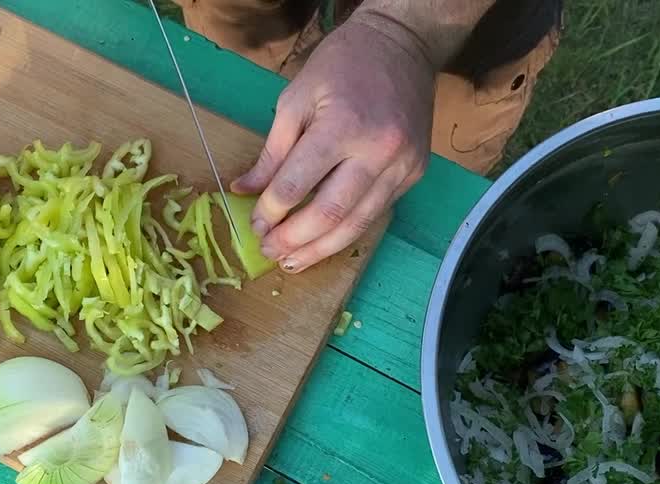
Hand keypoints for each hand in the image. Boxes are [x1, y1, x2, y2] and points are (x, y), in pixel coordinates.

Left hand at [232, 11, 434, 272]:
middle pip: (332, 213)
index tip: (254, 224)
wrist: (403, 46)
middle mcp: (378, 152)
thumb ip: (273, 150)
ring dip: (322, 249)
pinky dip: (348, 231)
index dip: (272, 210)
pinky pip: (377, 212)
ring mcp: (402, 166)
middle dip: (296, 239)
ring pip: (358, 224)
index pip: (299, 183)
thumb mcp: (296, 97)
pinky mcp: (414, 174)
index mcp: (343, 126)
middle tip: (270, 252)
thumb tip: (245, 190)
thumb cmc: (343, 64)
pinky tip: (324, 242)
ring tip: (294, 262)